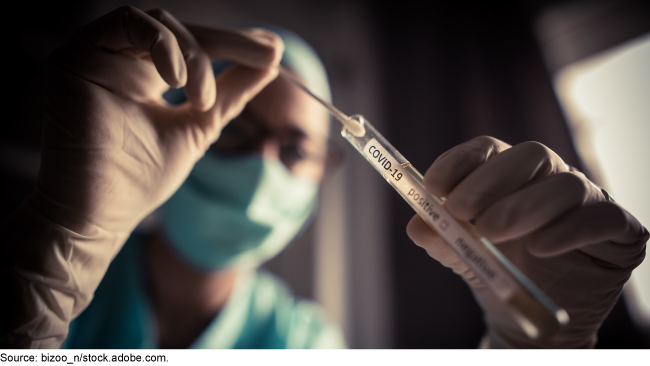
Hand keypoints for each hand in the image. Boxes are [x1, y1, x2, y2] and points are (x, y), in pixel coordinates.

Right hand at [32, 6, 282, 234]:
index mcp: (147, 77)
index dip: (235, 44)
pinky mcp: (76, 57)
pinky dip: (162, 44)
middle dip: (230, 40)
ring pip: (161, 23)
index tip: (273, 53)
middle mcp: (124, 61)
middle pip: (182, 30)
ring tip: (203, 101)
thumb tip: (270, 61)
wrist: (101, 214)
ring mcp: (100, 56)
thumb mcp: (200, 127)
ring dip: (195, 56)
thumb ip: (230, 92)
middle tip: (268, 55)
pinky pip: (126, 23)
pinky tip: (179, 82)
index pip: (195, 46)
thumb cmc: (142, 178)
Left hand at [406, 136, 647, 347]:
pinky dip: (569, 230)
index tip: (433, 187)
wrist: (536, 311)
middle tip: (459, 210)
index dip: (459, 163)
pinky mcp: (617, 229)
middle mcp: (549, 178)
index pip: (487, 150)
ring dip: (523, 206)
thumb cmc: (500, 270)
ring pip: (564, 185)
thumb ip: (441, 239)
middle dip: (489, 181)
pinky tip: (539, 247)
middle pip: (529, 155)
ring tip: (489, 232)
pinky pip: (601, 217)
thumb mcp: (463, 256)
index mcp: (509, 175)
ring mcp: (586, 201)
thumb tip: (417, 225)